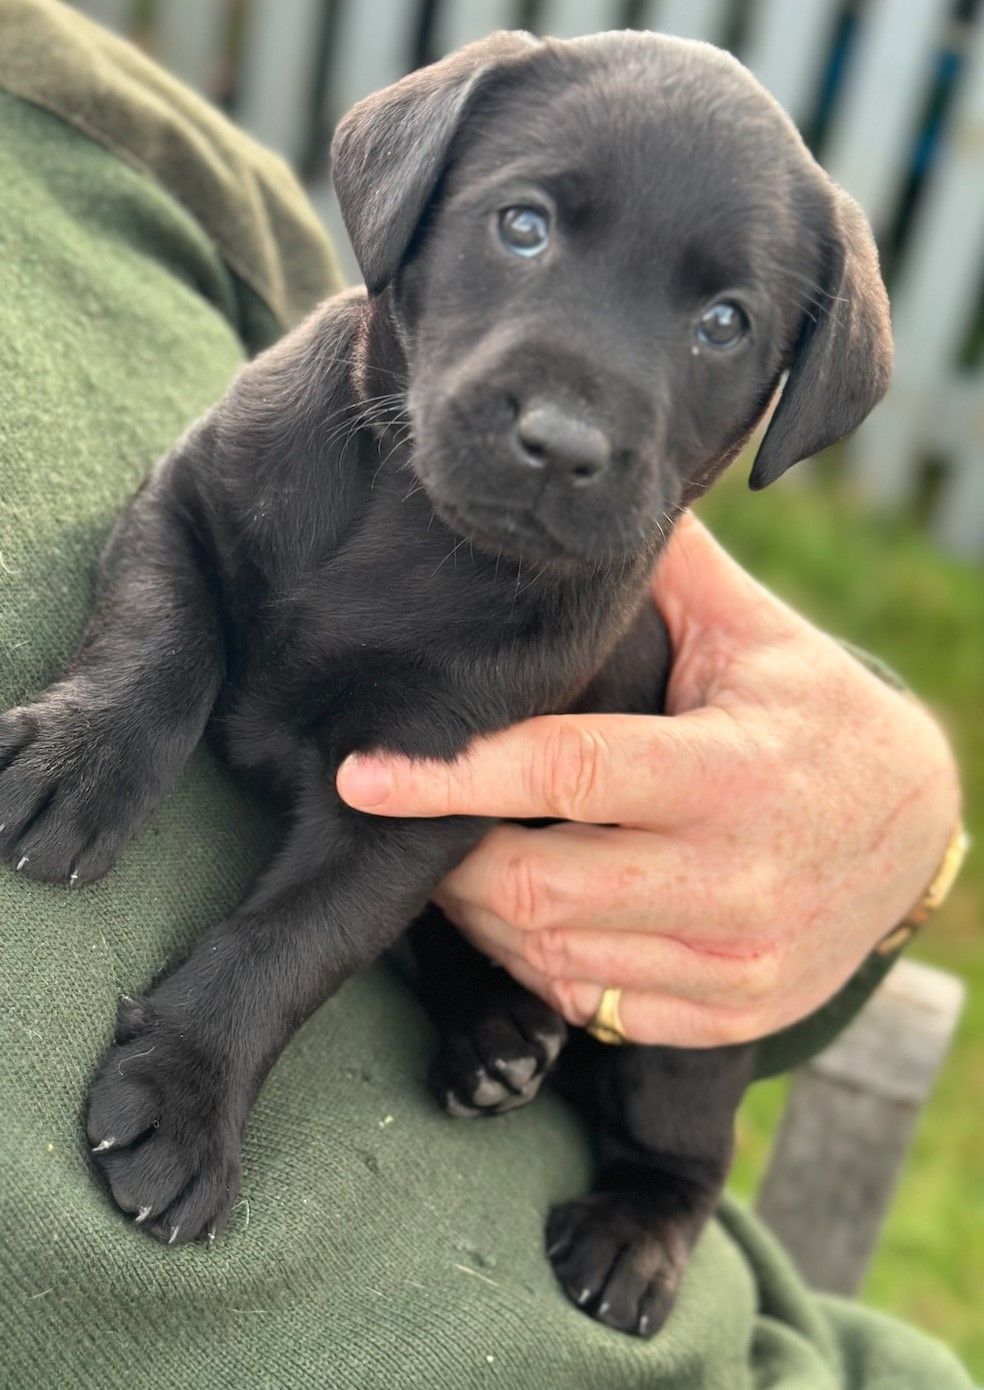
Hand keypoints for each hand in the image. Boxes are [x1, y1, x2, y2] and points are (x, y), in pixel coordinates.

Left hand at [336, 515, 960, 1046]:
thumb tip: (584, 504)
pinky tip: (530, 917)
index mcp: (733, 768)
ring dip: (484, 916)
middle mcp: (736, 877)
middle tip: (419, 821)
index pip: (567, 770)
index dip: (455, 774)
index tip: (363, 774)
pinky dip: (540, 964)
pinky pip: (593, 1007)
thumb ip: (671, 572)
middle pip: (536, 888)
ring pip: (552, 958)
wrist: (915, 829)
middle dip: (452, 860)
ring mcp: (738, 959)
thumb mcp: (757, 634)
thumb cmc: (815, 714)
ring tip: (465, 863)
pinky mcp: (735, 1011)